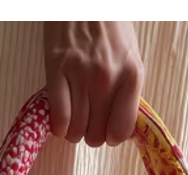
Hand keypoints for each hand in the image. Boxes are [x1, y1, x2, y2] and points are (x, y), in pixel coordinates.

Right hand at [44, 21, 143, 146]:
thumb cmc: (109, 25)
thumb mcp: (130, 56)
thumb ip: (126, 90)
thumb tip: (117, 123)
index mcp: (131, 76)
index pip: (122, 129)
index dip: (112, 136)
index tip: (107, 131)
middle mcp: (107, 79)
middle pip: (97, 135)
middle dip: (91, 135)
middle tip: (88, 123)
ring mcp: (80, 75)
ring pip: (77, 131)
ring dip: (74, 132)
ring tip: (74, 120)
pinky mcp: (55, 70)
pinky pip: (58, 117)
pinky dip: (59, 126)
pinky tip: (60, 119)